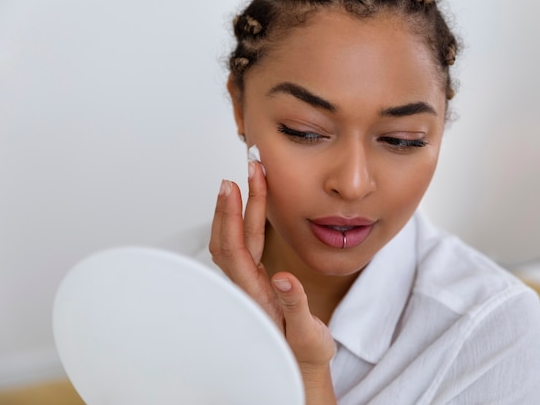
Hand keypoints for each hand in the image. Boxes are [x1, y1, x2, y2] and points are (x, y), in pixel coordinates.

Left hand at [210, 161, 335, 402]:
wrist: (300, 369)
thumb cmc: (303, 354)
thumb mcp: (306, 334)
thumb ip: (295, 306)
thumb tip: (283, 278)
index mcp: (255, 295)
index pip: (236, 249)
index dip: (234, 216)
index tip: (235, 186)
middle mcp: (247, 286)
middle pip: (233, 237)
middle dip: (236, 202)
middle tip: (246, 171)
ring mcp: (251, 283)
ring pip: (237, 240)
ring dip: (240, 210)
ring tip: (247, 182)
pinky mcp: (258, 281)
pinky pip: (245, 246)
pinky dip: (245, 223)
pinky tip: (252, 211)